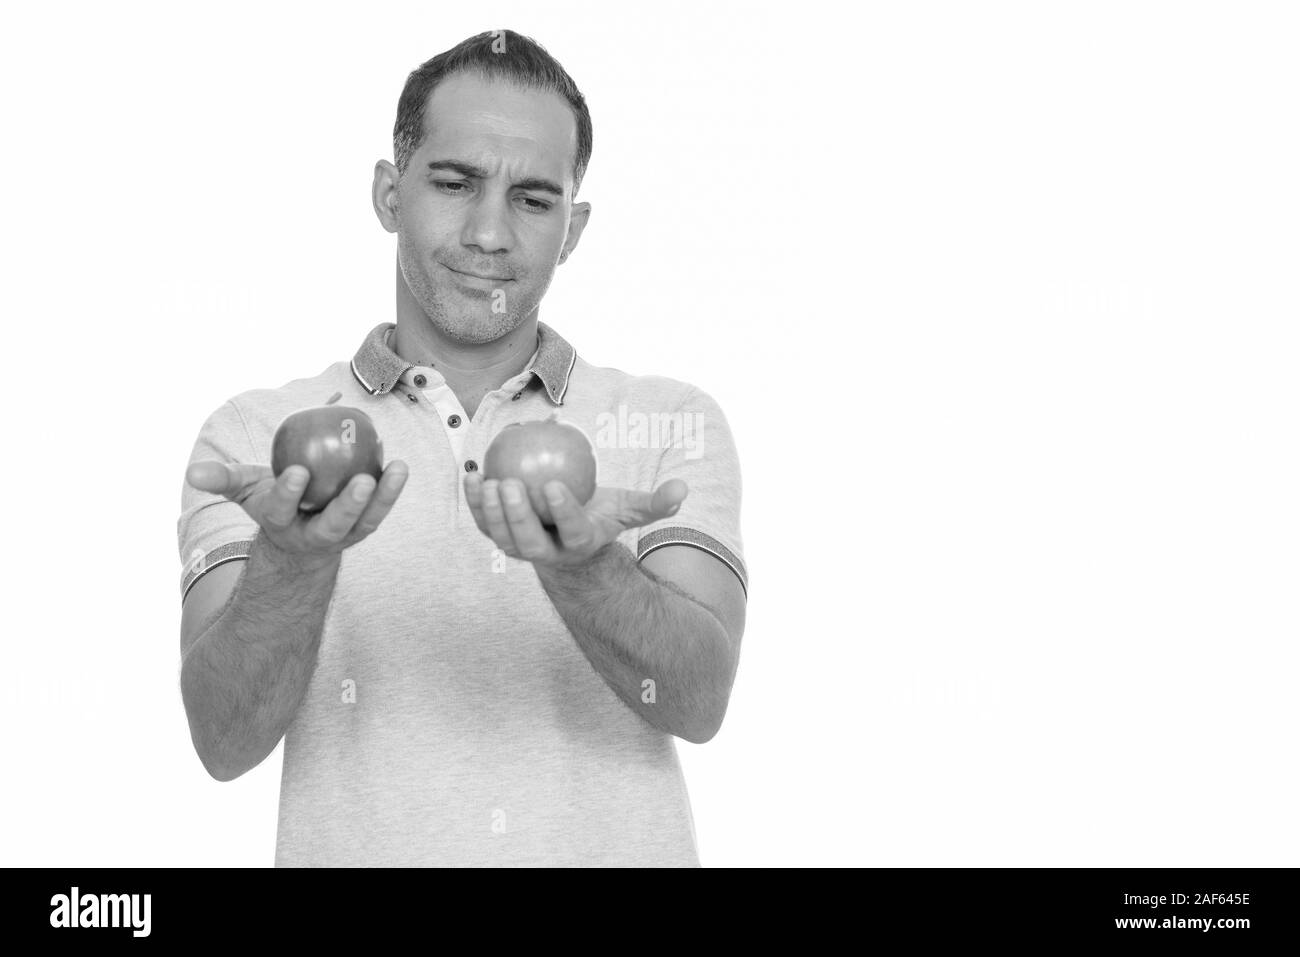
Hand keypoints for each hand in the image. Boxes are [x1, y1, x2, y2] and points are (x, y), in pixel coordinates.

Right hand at [185, 459, 409, 561]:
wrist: (298, 533)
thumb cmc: (272, 502)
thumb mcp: (246, 490)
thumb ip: (221, 479)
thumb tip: (192, 473)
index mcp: (280, 523)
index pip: (281, 510)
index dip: (288, 494)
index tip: (296, 472)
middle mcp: (313, 534)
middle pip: (332, 525)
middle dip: (347, 507)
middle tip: (362, 481)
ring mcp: (342, 534)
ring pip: (365, 521)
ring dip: (383, 498)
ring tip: (397, 468)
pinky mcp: (362, 528)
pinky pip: (380, 511)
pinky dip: (392, 491)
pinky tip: (400, 465)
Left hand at [463, 474, 687, 567]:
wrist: (570, 538)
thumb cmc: (601, 515)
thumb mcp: (628, 508)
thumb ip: (655, 502)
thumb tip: (682, 490)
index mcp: (580, 543)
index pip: (571, 530)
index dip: (562, 512)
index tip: (554, 485)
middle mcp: (548, 553)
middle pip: (529, 541)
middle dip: (517, 516)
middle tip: (511, 484)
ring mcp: (522, 549)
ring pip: (503, 537)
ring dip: (491, 512)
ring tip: (488, 481)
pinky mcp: (502, 539)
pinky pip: (484, 523)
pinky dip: (474, 503)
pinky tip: (471, 474)